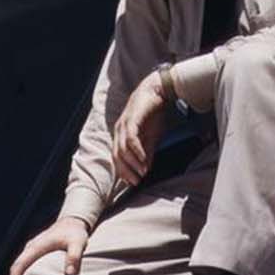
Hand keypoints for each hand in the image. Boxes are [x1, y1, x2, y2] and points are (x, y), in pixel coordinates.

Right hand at [9, 216, 89, 274]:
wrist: (74, 221)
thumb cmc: (75, 232)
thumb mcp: (78, 243)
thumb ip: (74, 257)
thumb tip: (69, 274)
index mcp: (37, 246)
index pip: (20, 263)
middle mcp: (31, 247)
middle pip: (17, 265)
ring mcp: (33, 248)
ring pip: (20, 264)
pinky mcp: (37, 250)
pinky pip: (26, 263)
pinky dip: (24, 273)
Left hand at [111, 71, 170, 187]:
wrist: (158, 91)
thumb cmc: (153, 113)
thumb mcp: (151, 137)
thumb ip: (147, 153)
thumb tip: (146, 169)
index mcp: (121, 135)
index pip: (118, 158)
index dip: (124, 171)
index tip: (133, 183)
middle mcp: (119, 131)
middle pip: (117, 156)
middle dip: (126, 171)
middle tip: (136, 182)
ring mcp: (124, 125)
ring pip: (123, 149)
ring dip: (132, 163)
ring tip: (142, 173)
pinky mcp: (131, 119)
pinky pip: (131, 139)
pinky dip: (136, 151)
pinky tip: (143, 161)